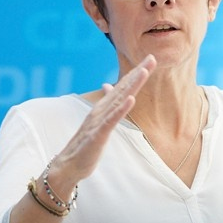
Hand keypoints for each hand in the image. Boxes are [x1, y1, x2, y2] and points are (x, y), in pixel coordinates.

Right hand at [51, 54, 156, 182]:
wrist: (69, 164)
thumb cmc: (86, 144)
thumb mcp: (100, 121)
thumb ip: (106, 104)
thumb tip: (108, 86)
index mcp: (104, 107)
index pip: (123, 86)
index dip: (137, 73)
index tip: (151, 59)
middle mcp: (102, 109)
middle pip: (123, 88)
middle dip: (138, 73)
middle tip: (152, 57)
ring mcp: (99, 120)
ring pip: (118, 100)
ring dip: (131, 85)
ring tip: (144, 72)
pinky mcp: (98, 134)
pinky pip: (111, 120)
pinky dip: (121, 109)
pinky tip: (130, 100)